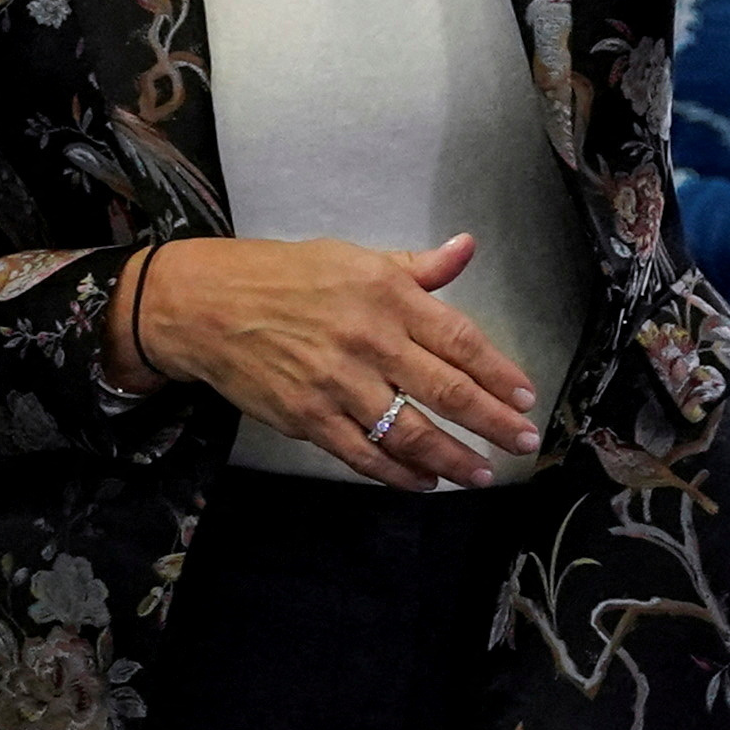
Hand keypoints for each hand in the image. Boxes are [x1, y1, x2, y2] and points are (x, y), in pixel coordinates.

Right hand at [118, 233, 542, 489]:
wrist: (204, 305)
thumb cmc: (281, 275)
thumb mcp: (350, 257)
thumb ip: (415, 266)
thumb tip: (467, 248)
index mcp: (385, 294)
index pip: (460, 340)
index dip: (499, 374)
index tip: (526, 397)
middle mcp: (368, 339)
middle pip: (448, 391)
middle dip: (494, 423)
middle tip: (525, 444)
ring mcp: (338, 383)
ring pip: (411, 432)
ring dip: (454, 459)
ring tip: (480, 474)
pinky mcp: (308, 418)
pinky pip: (366, 455)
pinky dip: (399, 474)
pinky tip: (423, 481)